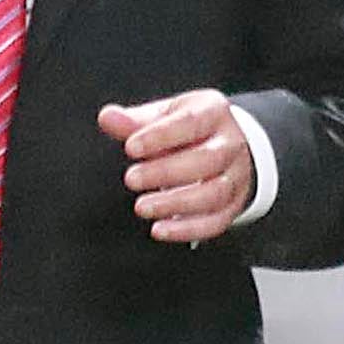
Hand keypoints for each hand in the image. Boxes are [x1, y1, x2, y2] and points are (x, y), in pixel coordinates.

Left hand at [97, 91, 252, 244]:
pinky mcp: (233, 205)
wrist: (229, 146)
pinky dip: (187, 229)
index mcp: (213, 113)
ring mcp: (235, 177)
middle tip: (132, 179)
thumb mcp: (166, 115)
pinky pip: (216, 222)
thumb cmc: (191, 130)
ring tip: (143, 207)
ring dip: (175, 203)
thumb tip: (108, 118)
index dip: (160, 136)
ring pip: (213, 194)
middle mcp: (230, 145)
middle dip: (166, 172)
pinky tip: (160, 229)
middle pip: (206, 159)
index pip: (191, 122)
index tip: (131, 147)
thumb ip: (136, 121)